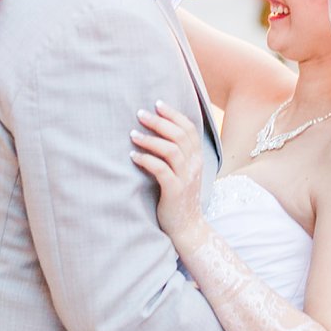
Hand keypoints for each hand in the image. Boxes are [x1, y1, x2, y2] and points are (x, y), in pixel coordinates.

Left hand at [131, 102, 206, 246]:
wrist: (187, 227)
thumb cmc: (179, 197)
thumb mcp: (182, 172)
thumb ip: (175, 154)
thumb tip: (155, 132)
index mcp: (197, 158)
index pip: (189, 129)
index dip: (173, 114)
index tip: (157, 104)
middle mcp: (194, 166)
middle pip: (179, 136)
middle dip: (159, 122)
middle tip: (139, 114)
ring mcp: (186, 178)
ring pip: (171, 151)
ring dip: (150, 140)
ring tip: (132, 135)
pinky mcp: (175, 191)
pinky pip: (161, 170)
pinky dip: (146, 160)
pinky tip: (133, 157)